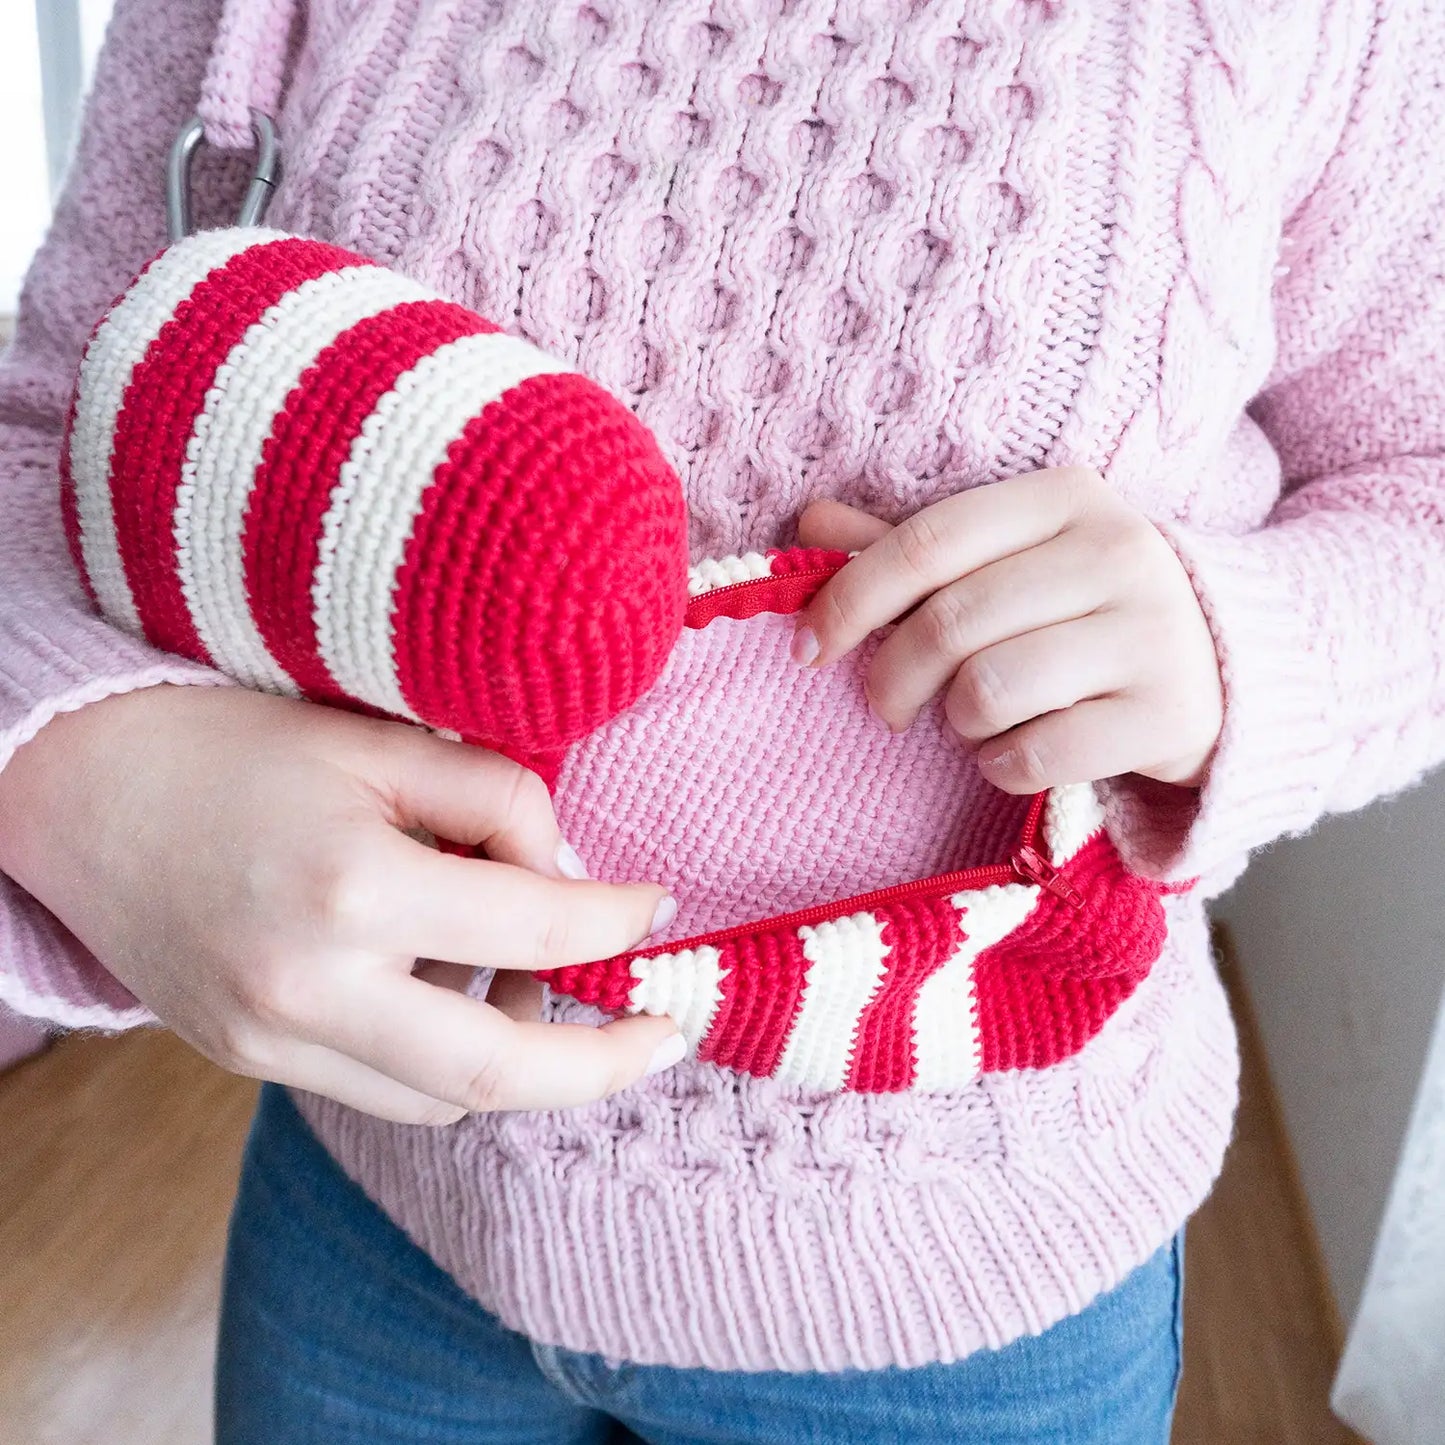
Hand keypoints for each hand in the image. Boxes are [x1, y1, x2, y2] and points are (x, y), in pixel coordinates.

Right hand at [0, 686, 682, 1123]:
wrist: (83, 790)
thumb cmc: (236, 745)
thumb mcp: (381, 741)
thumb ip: (497, 802)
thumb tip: (575, 876)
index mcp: (352, 890)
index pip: (532, 928)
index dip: (614, 918)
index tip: (657, 906)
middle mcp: (309, 988)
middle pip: (494, 1070)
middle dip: (599, 1067)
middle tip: (663, 1039)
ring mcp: (270, 1041)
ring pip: (439, 1098)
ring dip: (513, 1057)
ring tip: (533, 984)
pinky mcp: (247, 1061)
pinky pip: (378, 1090)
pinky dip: (442, 1062)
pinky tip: (457, 997)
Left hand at [793, 467, 1223, 793]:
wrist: (1224, 666)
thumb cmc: (1081, 609)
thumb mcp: (1007, 559)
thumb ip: (912, 546)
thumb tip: (811, 521)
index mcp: (1065, 497)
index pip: (928, 541)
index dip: (850, 599)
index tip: (809, 648)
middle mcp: (1117, 552)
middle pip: (950, 623)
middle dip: (893, 678)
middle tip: (887, 706)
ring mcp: (1151, 634)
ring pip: (987, 692)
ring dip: (956, 722)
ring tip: (973, 720)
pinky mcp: (1166, 716)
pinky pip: (1035, 756)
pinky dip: (1001, 766)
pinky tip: (1013, 753)